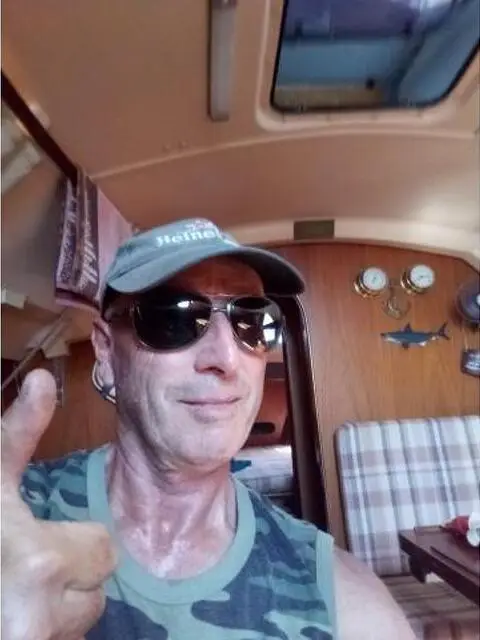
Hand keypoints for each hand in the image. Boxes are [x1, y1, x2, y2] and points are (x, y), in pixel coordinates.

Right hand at [1, 369, 116, 639]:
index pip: (105, 552)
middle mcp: (38, 621)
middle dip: (67, 575)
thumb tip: (44, 378)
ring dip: (57, 607)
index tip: (28, 542)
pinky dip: (46, 627)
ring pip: (81, 620)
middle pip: (96, 591)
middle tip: (20, 567)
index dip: (71, 541)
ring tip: (14, 590)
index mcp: (39, 564)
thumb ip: (17, 434)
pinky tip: (16, 612)